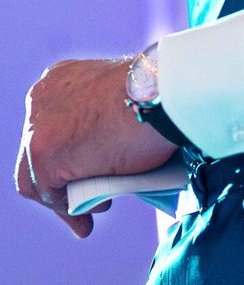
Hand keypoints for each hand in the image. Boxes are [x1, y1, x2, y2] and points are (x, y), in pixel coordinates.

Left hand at [15, 58, 176, 238]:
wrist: (164, 93)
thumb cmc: (156, 94)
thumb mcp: (119, 99)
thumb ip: (100, 121)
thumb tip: (102, 157)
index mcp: (60, 78)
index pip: (50, 128)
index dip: (67, 156)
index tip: (83, 175)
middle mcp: (41, 97)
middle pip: (38, 153)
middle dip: (61, 182)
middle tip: (84, 202)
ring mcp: (38, 126)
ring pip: (38, 176)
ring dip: (66, 198)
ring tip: (98, 206)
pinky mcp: (44, 153)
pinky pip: (50, 193)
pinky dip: (70, 206)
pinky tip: (98, 204)